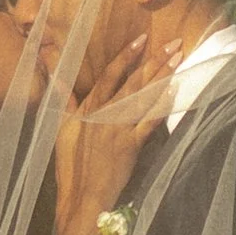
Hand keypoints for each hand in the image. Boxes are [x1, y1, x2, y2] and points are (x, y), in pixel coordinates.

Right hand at [54, 28, 159, 234]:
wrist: (81, 195)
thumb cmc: (70, 166)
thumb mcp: (61, 130)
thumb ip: (64, 101)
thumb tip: (57, 76)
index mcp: (88, 109)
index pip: (109, 76)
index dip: (125, 56)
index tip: (141, 39)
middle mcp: (104, 115)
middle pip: (133, 82)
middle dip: (154, 61)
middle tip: (174, 44)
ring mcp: (118, 130)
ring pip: (143, 97)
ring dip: (162, 77)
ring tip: (178, 59)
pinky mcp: (130, 146)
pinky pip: (148, 123)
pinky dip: (161, 107)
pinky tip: (174, 92)